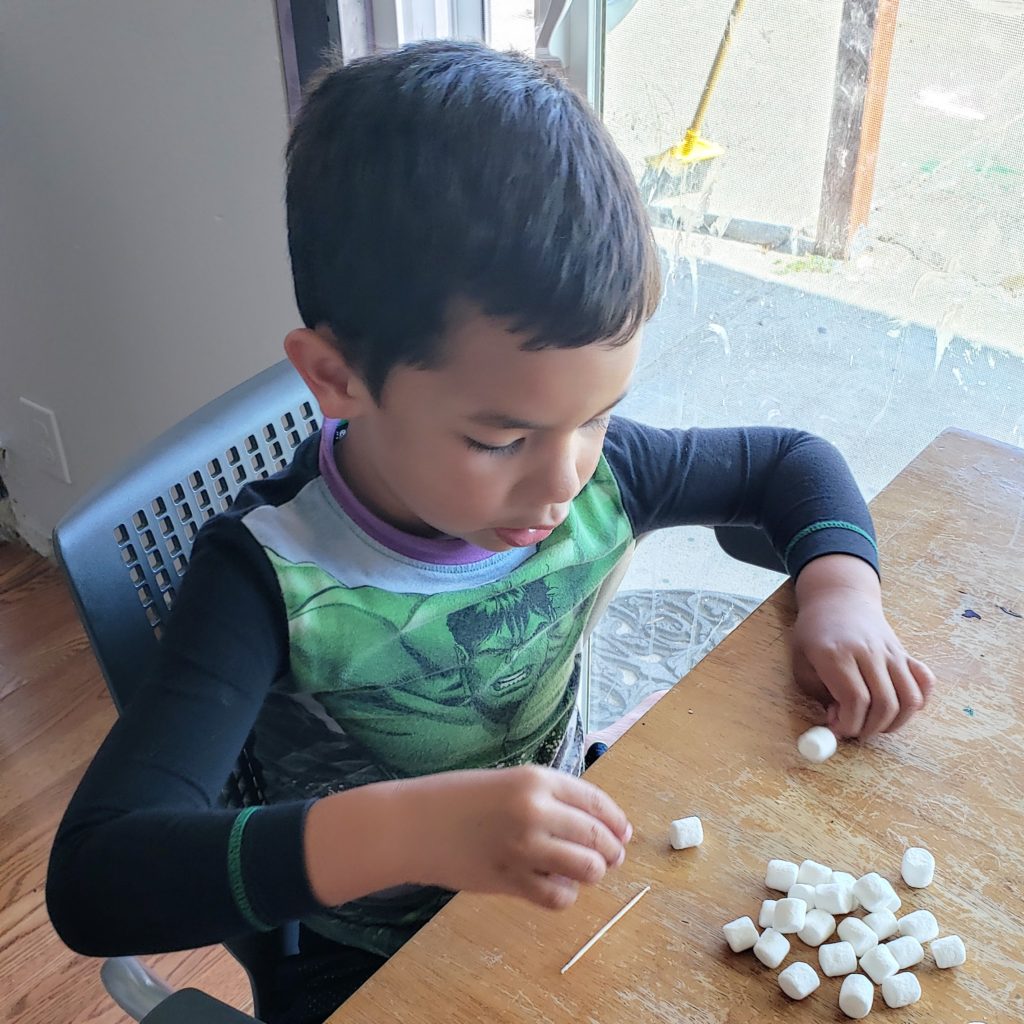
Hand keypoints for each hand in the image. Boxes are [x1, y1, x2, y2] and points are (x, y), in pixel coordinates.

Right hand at [395, 765, 631, 909]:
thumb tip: (595, 824)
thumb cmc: (458, 798)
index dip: (617, 821)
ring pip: (587, 868)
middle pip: (597, 836)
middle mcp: (536, 810)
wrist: (413, 824)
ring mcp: (524, 847)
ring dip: (592, 873)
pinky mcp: (511, 879)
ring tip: (581, 872)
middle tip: (611, 859)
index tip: (623, 833)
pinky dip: (564, 894)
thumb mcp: (508, 782)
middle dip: (612, 851)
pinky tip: (554, 886)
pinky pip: (558, 896)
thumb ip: (548, 798)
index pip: (596, 802)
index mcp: (537, 779)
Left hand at [792, 555, 935, 738]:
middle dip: (870, 728)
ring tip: (874, 724)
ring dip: (894, 722)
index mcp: (836, 654)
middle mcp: (868, 652)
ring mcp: (891, 652)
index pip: (855, 699)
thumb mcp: (802, 662)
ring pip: (909, 698)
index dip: (849, 724)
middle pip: (884, 703)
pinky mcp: (905, 653)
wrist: (839, 599)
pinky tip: (898, 708)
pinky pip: (925, 683)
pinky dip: (918, 702)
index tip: (838, 730)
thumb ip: (819, 694)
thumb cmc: (814, 633)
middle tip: (855, 731)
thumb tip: (841, 722)